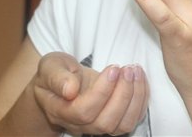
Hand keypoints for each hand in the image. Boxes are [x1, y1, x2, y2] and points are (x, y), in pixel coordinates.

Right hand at [32, 52, 148, 134]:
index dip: (101, 92)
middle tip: (128, 69)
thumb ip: (57, 77)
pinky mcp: (114, 120)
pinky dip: (141, 99)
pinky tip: (140, 79)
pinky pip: (132, 119)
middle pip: (105, 122)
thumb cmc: (56, 72)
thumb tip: (70, 89)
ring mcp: (98, 125)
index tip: (113, 68)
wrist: (63, 81)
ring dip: (135, 98)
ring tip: (135, 71)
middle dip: (122, 95)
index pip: (83, 111)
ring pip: (122, 125)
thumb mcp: (50, 66)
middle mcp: (80, 124)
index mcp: (61, 111)